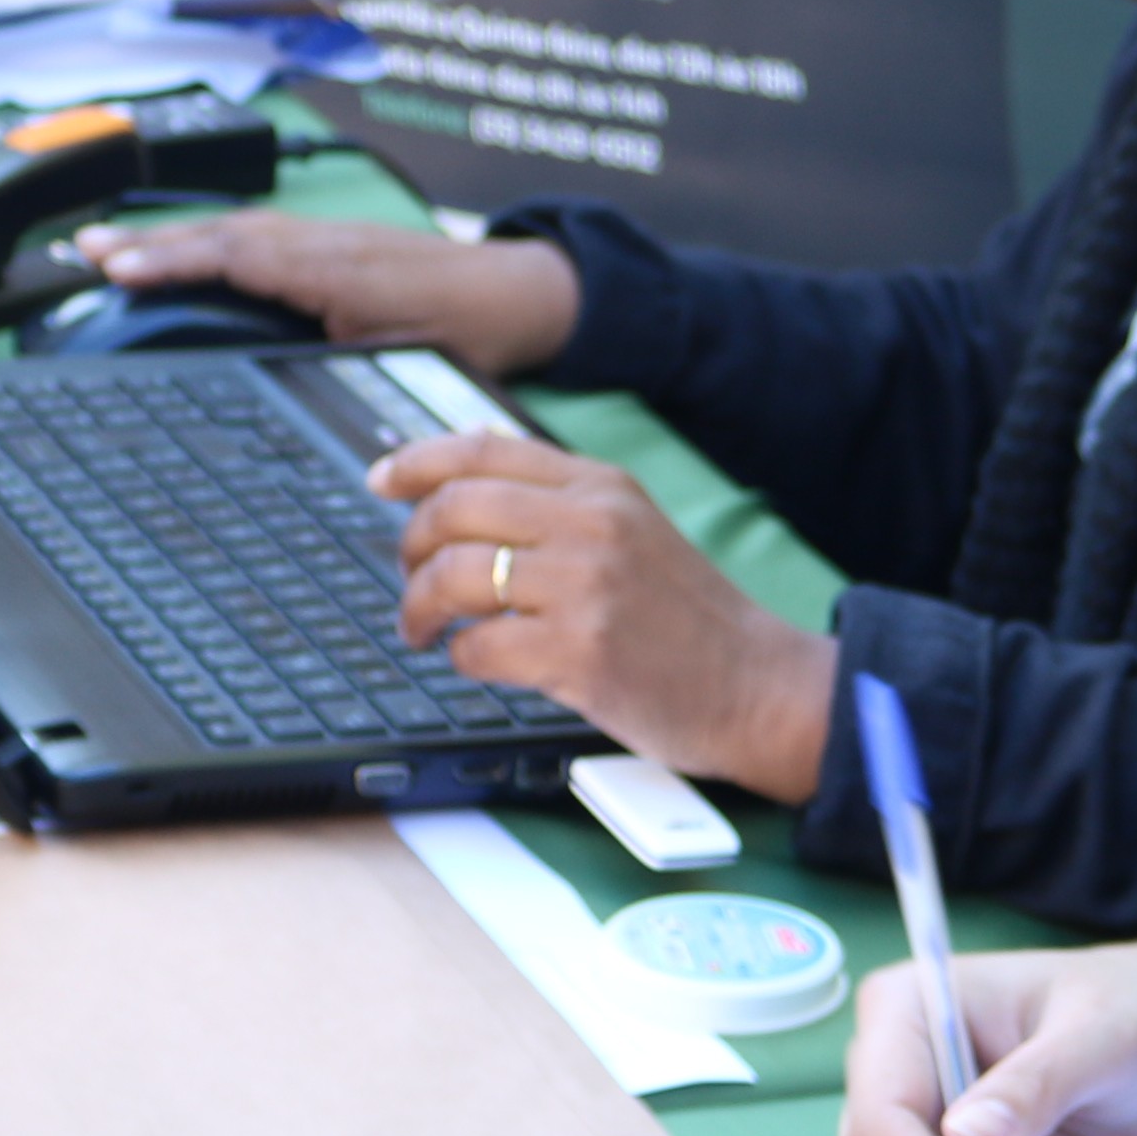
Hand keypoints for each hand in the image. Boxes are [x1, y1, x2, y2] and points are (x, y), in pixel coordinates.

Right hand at [71, 207, 580, 374]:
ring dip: (171, 237)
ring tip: (107, 247)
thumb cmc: (472, 330)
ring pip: (234, 229)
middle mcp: (323, 243)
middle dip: (150, 241)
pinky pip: (255, 234)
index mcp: (336, 268)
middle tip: (85, 251)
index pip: (238, 254)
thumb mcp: (407, 361)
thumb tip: (294, 396)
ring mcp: (325, 237)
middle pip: (222, 233)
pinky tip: (180, 250)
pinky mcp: (329, 244)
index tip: (118, 268)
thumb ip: (349, 369)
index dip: (174, 260)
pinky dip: (207, 239)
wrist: (520, 293)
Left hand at [367, 433, 832, 796]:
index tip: (379, 479)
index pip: (483, 450)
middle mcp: (592, 524)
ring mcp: (586, 588)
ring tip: (422, 630)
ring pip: (453, 575)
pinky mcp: (580, 654)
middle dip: (409, 546)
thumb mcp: (633, 529)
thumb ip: (560, 502)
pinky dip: (460, 657)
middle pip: (454, 509)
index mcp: (601, 486)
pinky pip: (476, 647)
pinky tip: (476, 662)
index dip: (416, 460)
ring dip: (418, 608)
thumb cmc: (688, 618)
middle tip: (407, 579)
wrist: (757, 685)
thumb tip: (463, 476)